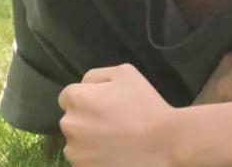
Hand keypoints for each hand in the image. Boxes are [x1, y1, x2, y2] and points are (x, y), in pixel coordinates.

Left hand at [58, 63, 175, 166]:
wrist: (162, 142)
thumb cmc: (145, 105)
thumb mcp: (125, 73)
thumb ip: (97, 75)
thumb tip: (84, 86)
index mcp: (77, 99)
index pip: (69, 96)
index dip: (88, 98)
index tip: (107, 104)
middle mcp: (69, 125)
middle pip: (72, 119)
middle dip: (87, 118)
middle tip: (115, 120)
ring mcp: (75, 151)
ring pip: (77, 141)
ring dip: (90, 139)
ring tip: (117, 138)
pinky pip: (85, 159)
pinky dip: (96, 157)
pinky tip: (116, 151)